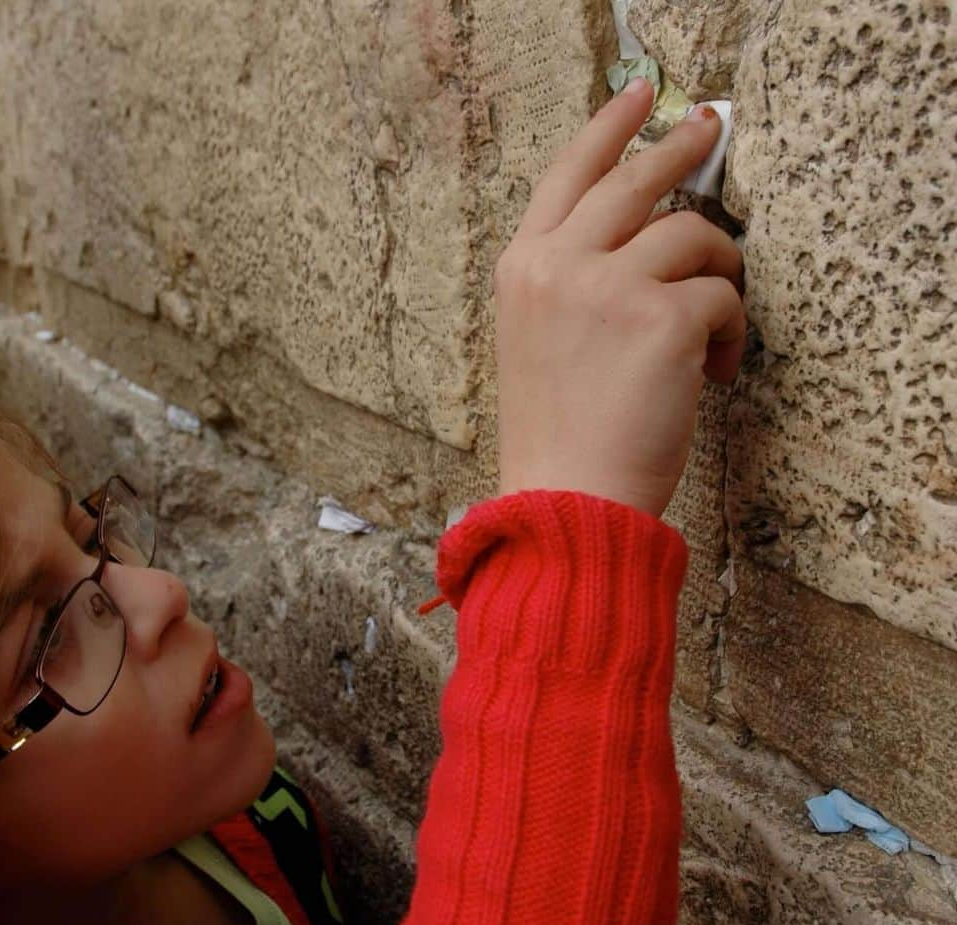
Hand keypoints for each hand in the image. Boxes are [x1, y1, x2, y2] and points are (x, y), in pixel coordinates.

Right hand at [494, 80, 744, 517]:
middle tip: (710, 133)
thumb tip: (643, 235)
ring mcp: (610, 288)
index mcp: (523, 270)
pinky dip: (731, 330)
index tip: (641, 94)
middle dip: (683, 149)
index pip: (569, 173)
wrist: (566, 501)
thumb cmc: (557, 435)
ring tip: (714, 325)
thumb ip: (570, 280)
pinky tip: (711, 372)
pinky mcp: (664, 319)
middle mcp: (560, 266)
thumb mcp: (537, 342)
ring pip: (695, 235)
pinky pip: (724, 293)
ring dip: (719, 272)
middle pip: (638, 179)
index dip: (609, 127)